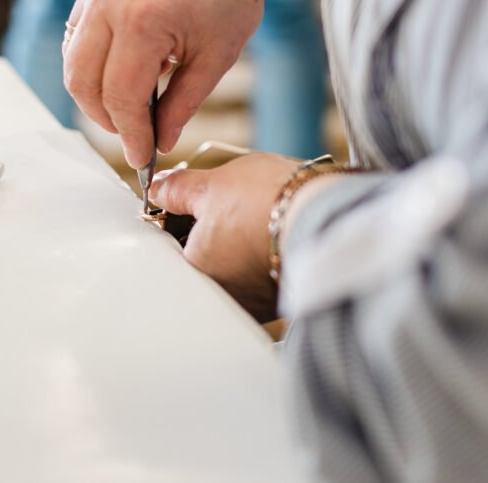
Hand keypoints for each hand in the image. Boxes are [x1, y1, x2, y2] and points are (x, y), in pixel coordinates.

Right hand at [62, 0, 317, 168]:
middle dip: (106, 119)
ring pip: (73, 61)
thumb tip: (158, 142)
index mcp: (142, 20)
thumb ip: (182, 105)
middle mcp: (108, 1)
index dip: (131, 136)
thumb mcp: (217, 56)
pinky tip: (126, 70)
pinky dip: (93, 62)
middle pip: (82, 83)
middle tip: (135, 135)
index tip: (143, 159)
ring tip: (132, 106)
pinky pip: (78, 34)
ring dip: (95, 93)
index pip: (120, 98)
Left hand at [150, 153, 298, 321]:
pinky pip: (264, 275)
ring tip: (255, 217)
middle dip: (212, 234)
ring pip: (236, 270)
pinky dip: (265, 255)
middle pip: (205, 261)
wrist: (327, 215)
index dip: (181, 221)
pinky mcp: (284, 298)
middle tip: (228, 208)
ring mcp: (257, 302)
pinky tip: (274, 233)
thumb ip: (178, 189)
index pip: (173, 249)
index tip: (192, 205)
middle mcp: (223, 297)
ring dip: (240, 246)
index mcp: (197, 272)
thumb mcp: (213, 184)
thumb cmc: (268, 201)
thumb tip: (160, 188)